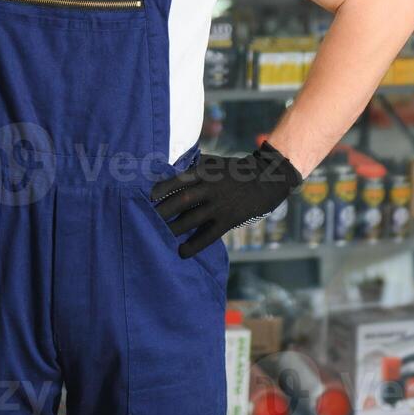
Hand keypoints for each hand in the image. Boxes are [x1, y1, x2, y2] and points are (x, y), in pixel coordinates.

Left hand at [148, 142, 303, 257]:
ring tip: (157, 234)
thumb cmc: (236, 170)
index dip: (162, 188)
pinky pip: (208, 235)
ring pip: (192, 219)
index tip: (149, 196)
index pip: (179, 179)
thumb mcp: (216, 163)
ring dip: (173, 228)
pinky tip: (181, 252)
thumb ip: (195, 166)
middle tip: (147, 218)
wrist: (267, 180)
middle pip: (182, 200)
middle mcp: (211, 188)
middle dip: (163, 210)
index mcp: (206, 172)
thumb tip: (171, 168)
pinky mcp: (228, 220)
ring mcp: (220, 205)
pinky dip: (194, 245)